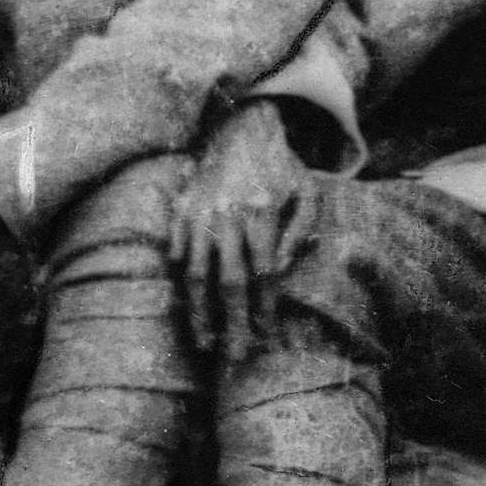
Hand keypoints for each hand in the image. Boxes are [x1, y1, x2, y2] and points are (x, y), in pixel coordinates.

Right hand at [174, 101, 317, 358]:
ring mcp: (199, 216)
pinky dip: (183, 285)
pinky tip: (189, 309)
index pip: (263, 274)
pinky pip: (178, 256)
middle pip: (229, 282)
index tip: (268, 337)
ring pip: (197, 274)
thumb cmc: (281, 167)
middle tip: (236, 356)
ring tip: (205, 342)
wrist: (241, 129)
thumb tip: (280, 270)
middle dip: (233, 323)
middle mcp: (227, 217)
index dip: (265, 309)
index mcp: (261, 212)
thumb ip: (300, 232)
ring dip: (200, 313)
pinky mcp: (180, 213)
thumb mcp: (307, 192)